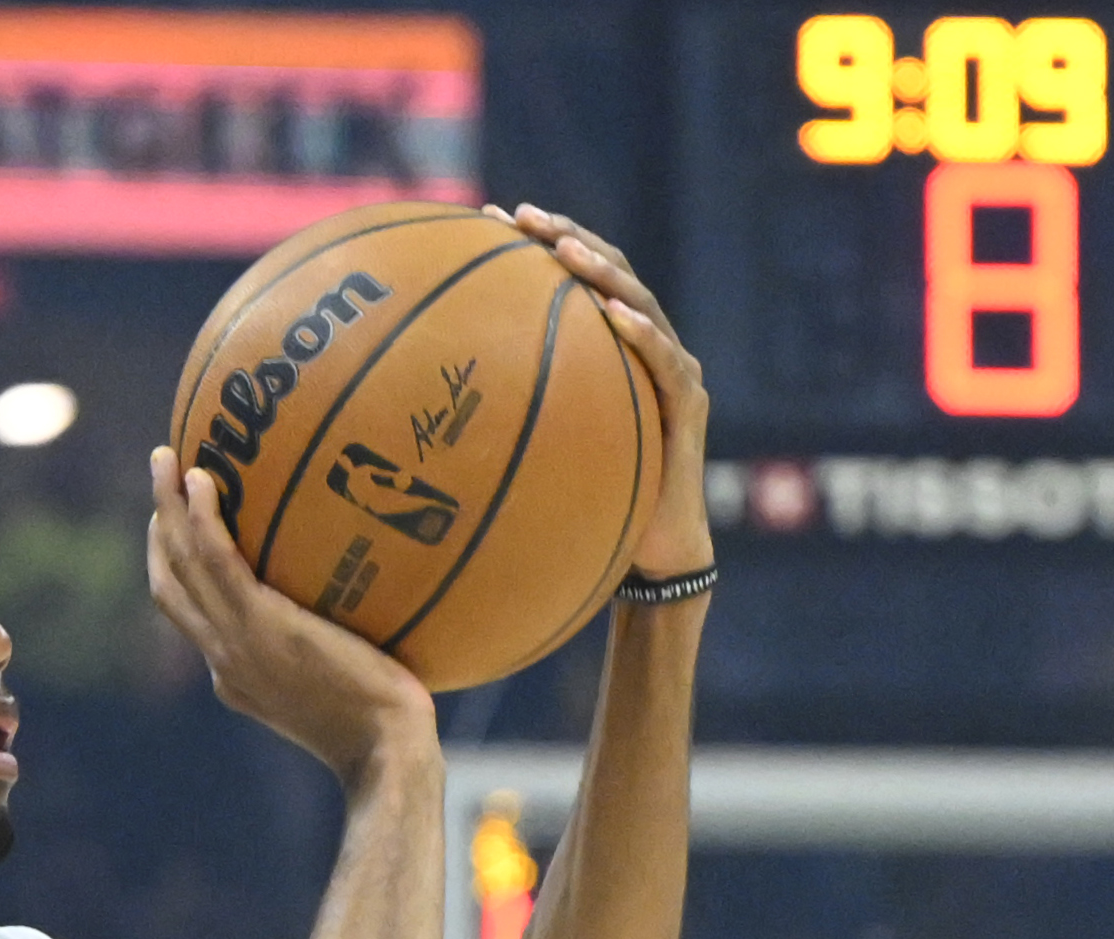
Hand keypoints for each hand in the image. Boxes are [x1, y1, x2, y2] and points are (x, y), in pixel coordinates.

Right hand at [147, 446, 437, 779]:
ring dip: (165, 507)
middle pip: (169, 584)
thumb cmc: (387, 724)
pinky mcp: (258, 625)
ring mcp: (234, 643)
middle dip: (158, 528)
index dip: (177, 566)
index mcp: (236, 675)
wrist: (385, 750)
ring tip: (165, 458)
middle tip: (162, 475)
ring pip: (179, 564)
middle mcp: (222, 659)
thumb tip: (365, 609)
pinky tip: (204, 480)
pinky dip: (202, 517)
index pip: (192, 614)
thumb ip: (336, 649)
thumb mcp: (347, 685)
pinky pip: (215, 559)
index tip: (182, 525)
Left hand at [490, 201, 712, 578]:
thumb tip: (425, 402)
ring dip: (602, 273)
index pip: (577, 276)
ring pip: (639, 304)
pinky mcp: (688, 403)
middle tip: (521, 216)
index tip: (491, 217)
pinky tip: (615, 316)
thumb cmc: (594, 498)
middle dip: (565, 235)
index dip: (540, 240)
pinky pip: (664, 363)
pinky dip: (641, 336)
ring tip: (566, 250)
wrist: (654, 549)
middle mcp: (646, 344)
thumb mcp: (542, 445)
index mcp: (612, 343)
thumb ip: (510, 411)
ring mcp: (673, 369)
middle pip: (609, 272)